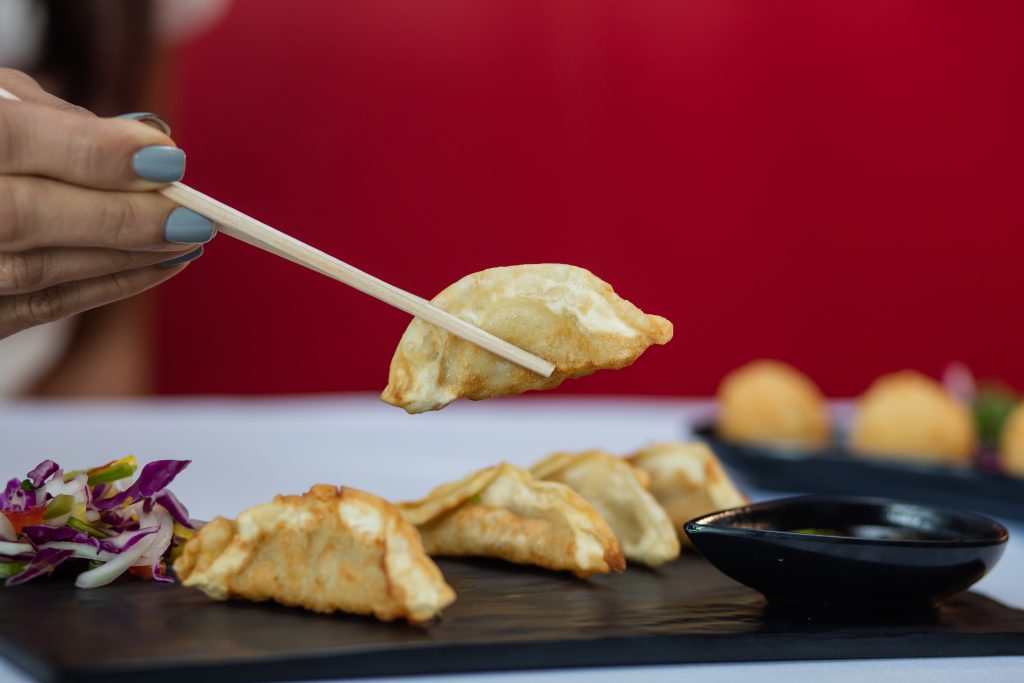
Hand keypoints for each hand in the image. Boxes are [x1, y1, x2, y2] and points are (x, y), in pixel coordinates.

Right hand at [0, 68, 212, 339]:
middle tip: (193, 215)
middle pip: (22, 216)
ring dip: (125, 256)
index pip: (9, 140)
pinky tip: (159, 265)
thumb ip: (51, 118)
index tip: (168, 157)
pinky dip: (106, 285)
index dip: (92, 152)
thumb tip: (147, 141)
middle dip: (120, 216)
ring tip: (191, 237)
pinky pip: (38, 307)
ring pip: (36, 270)